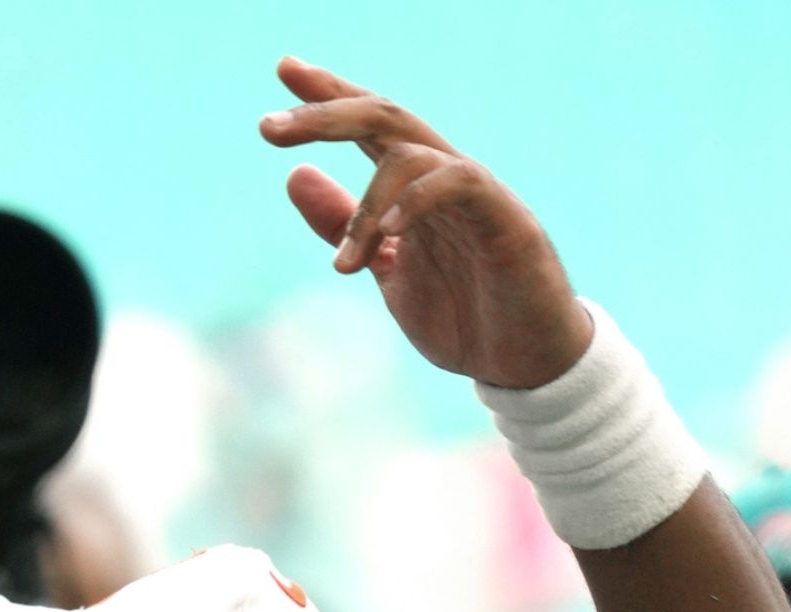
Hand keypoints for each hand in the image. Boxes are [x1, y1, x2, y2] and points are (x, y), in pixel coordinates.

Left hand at [259, 58, 592, 389]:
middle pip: (384, 118)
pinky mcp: (507, 219)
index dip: (327, 96)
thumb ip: (344, 224)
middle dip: (326, 113)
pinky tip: (385, 236)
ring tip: (343, 265)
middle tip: (268, 126)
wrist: (523, 364)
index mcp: (412, 187)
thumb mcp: (386, 270)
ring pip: (411, 154)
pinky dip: (413, 203)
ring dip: (364, 206)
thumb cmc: (462, 315)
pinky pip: (456, 184)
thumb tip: (294, 174)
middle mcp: (442, 177)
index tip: (284, 69)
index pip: (368, 125)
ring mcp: (476, 193)